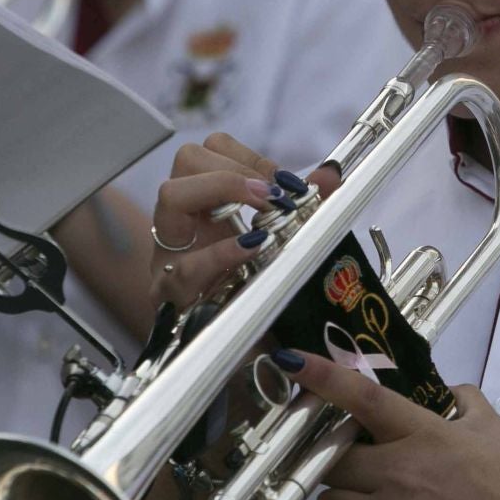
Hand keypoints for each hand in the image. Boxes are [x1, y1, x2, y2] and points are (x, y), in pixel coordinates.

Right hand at [147, 133, 335, 308]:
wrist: (234, 349)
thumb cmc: (250, 292)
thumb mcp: (279, 245)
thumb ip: (304, 208)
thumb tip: (330, 174)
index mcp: (203, 205)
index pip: (209, 150)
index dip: (246, 157)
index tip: (284, 181)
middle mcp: (181, 221)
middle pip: (185, 159)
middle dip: (235, 168)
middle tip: (272, 196)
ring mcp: (169, 255)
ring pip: (170, 195)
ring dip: (223, 189)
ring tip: (264, 209)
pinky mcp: (171, 294)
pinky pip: (186, 265)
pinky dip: (222, 253)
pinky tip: (252, 249)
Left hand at [294, 353, 499, 499]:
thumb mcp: (493, 429)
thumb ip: (463, 399)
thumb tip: (442, 391)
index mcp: (423, 434)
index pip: (364, 398)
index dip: (324, 378)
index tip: (293, 362)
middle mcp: (400, 472)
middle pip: (330, 461)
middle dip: (339, 466)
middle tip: (362, 473)